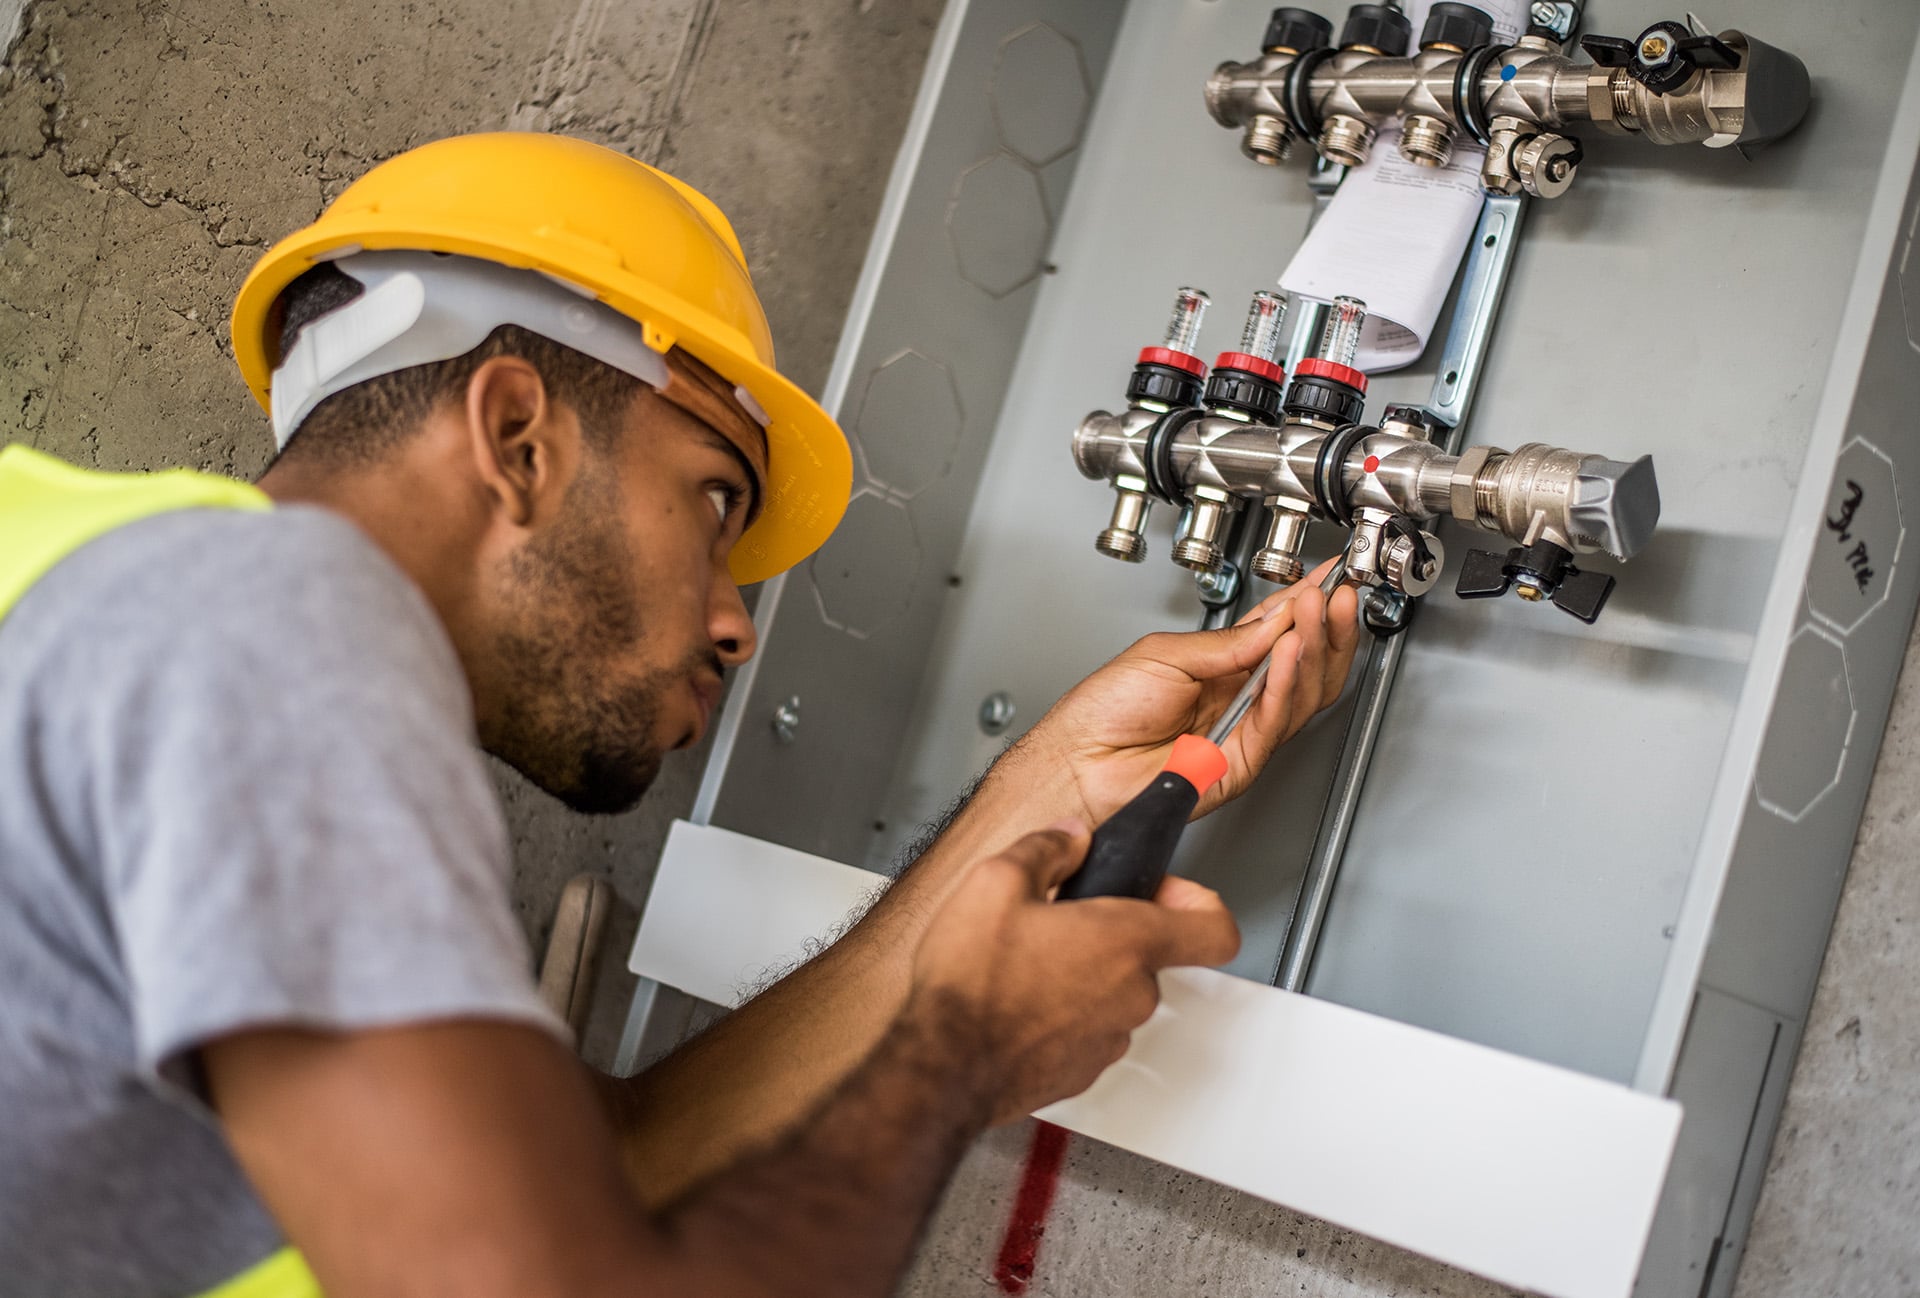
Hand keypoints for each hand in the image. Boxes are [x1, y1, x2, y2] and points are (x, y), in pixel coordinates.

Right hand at [906, 822, 1238, 1122]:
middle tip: (1061, 918)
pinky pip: (1088, 1030)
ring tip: (1028, 962)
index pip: (1215, 927)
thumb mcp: (996, 882)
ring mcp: (1109, 1040)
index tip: (1166, 888)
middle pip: (1149, 954)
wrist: (943, 1068)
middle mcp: (1131, 995)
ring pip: (1115, 993)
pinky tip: (1018, 1001)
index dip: (1198, 900)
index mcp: (1126, 941)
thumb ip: (1047, 848)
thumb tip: (1069, 837)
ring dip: (1085, 975)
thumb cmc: (972, 985)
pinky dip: (1064, 1014)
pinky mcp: (1082, 1071)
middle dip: (1110, 932)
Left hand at [1003, 557, 1360, 826]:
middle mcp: (1238, 699)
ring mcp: (1243, 731)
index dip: (1306, 605)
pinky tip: (1292, 652)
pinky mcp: (1241, 762)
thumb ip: (1226, 642)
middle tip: (1336, 594)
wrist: (1078, 764)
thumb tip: (1275, 620)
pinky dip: (1288, 682)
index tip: (1329, 577)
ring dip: (1315, 646)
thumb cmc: (1102, 714)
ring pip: (1302, 691)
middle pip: (1305, 664)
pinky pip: (1276, 719)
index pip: (1277, 632)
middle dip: (1326, 626)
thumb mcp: (1164, 655)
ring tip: (1317, 612)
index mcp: (1219, 668)